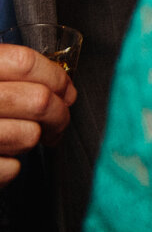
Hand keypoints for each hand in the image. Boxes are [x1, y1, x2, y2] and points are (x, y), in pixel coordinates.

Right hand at [0, 44, 74, 184]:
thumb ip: (5, 74)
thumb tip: (58, 81)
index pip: (24, 62)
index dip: (55, 75)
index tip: (65, 89)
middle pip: (37, 100)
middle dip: (59, 113)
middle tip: (58, 120)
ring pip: (28, 135)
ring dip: (34, 139)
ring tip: (22, 138)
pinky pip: (10, 168)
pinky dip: (11, 166)